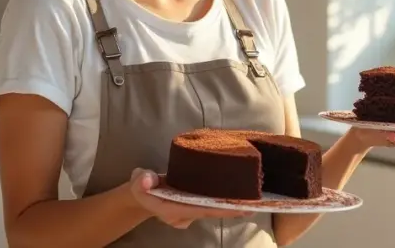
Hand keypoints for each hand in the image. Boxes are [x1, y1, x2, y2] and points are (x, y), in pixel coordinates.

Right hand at [127, 168, 251, 228]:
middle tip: (256, 203)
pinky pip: (212, 203)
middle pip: (213, 211)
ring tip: (254, 197)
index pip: (203, 210)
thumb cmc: (141, 188)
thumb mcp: (138, 182)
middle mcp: (186, 215)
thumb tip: (148, 179)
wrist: (142, 194)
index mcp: (175, 210)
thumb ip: (141, 180)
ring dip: (232, 204)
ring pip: (214, 208)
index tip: (241, 208)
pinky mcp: (194, 204)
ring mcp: (191, 211)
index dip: (222, 209)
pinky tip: (240, 193)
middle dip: (234, 209)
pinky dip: (225, 199)